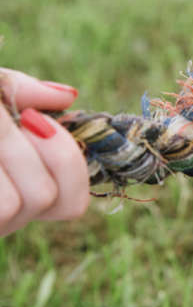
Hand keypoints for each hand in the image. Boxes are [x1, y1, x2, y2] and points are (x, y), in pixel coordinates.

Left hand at [0, 69, 88, 235]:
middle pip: (61, 201)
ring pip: (30, 202)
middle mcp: (10, 215)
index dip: (69, 163)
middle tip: (14, 118)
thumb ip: (25, 91)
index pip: (73, 203)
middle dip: (41, 148)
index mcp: (23, 188)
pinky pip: (6, 205)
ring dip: (11, 148)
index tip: (36, 119)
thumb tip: (70, 96)